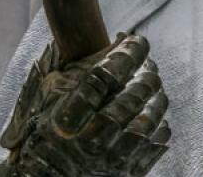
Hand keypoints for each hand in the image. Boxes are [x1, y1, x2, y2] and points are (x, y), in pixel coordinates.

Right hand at [0, 33, 170, 176]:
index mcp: (68, 117)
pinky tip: (155, 112)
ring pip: (150, 118)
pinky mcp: (127, 173)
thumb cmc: (41, 133)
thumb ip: (69, 70)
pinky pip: (156, 144)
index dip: (126, 53)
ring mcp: (112, 158)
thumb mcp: (44, 99)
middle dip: (146, 71)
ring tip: (154, 83)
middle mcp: (92, 138)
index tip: (135, 39)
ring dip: (157, 95)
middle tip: (147, 61)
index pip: (105, 75)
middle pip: (132, 95)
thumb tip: (105, 40)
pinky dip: (160, 124)